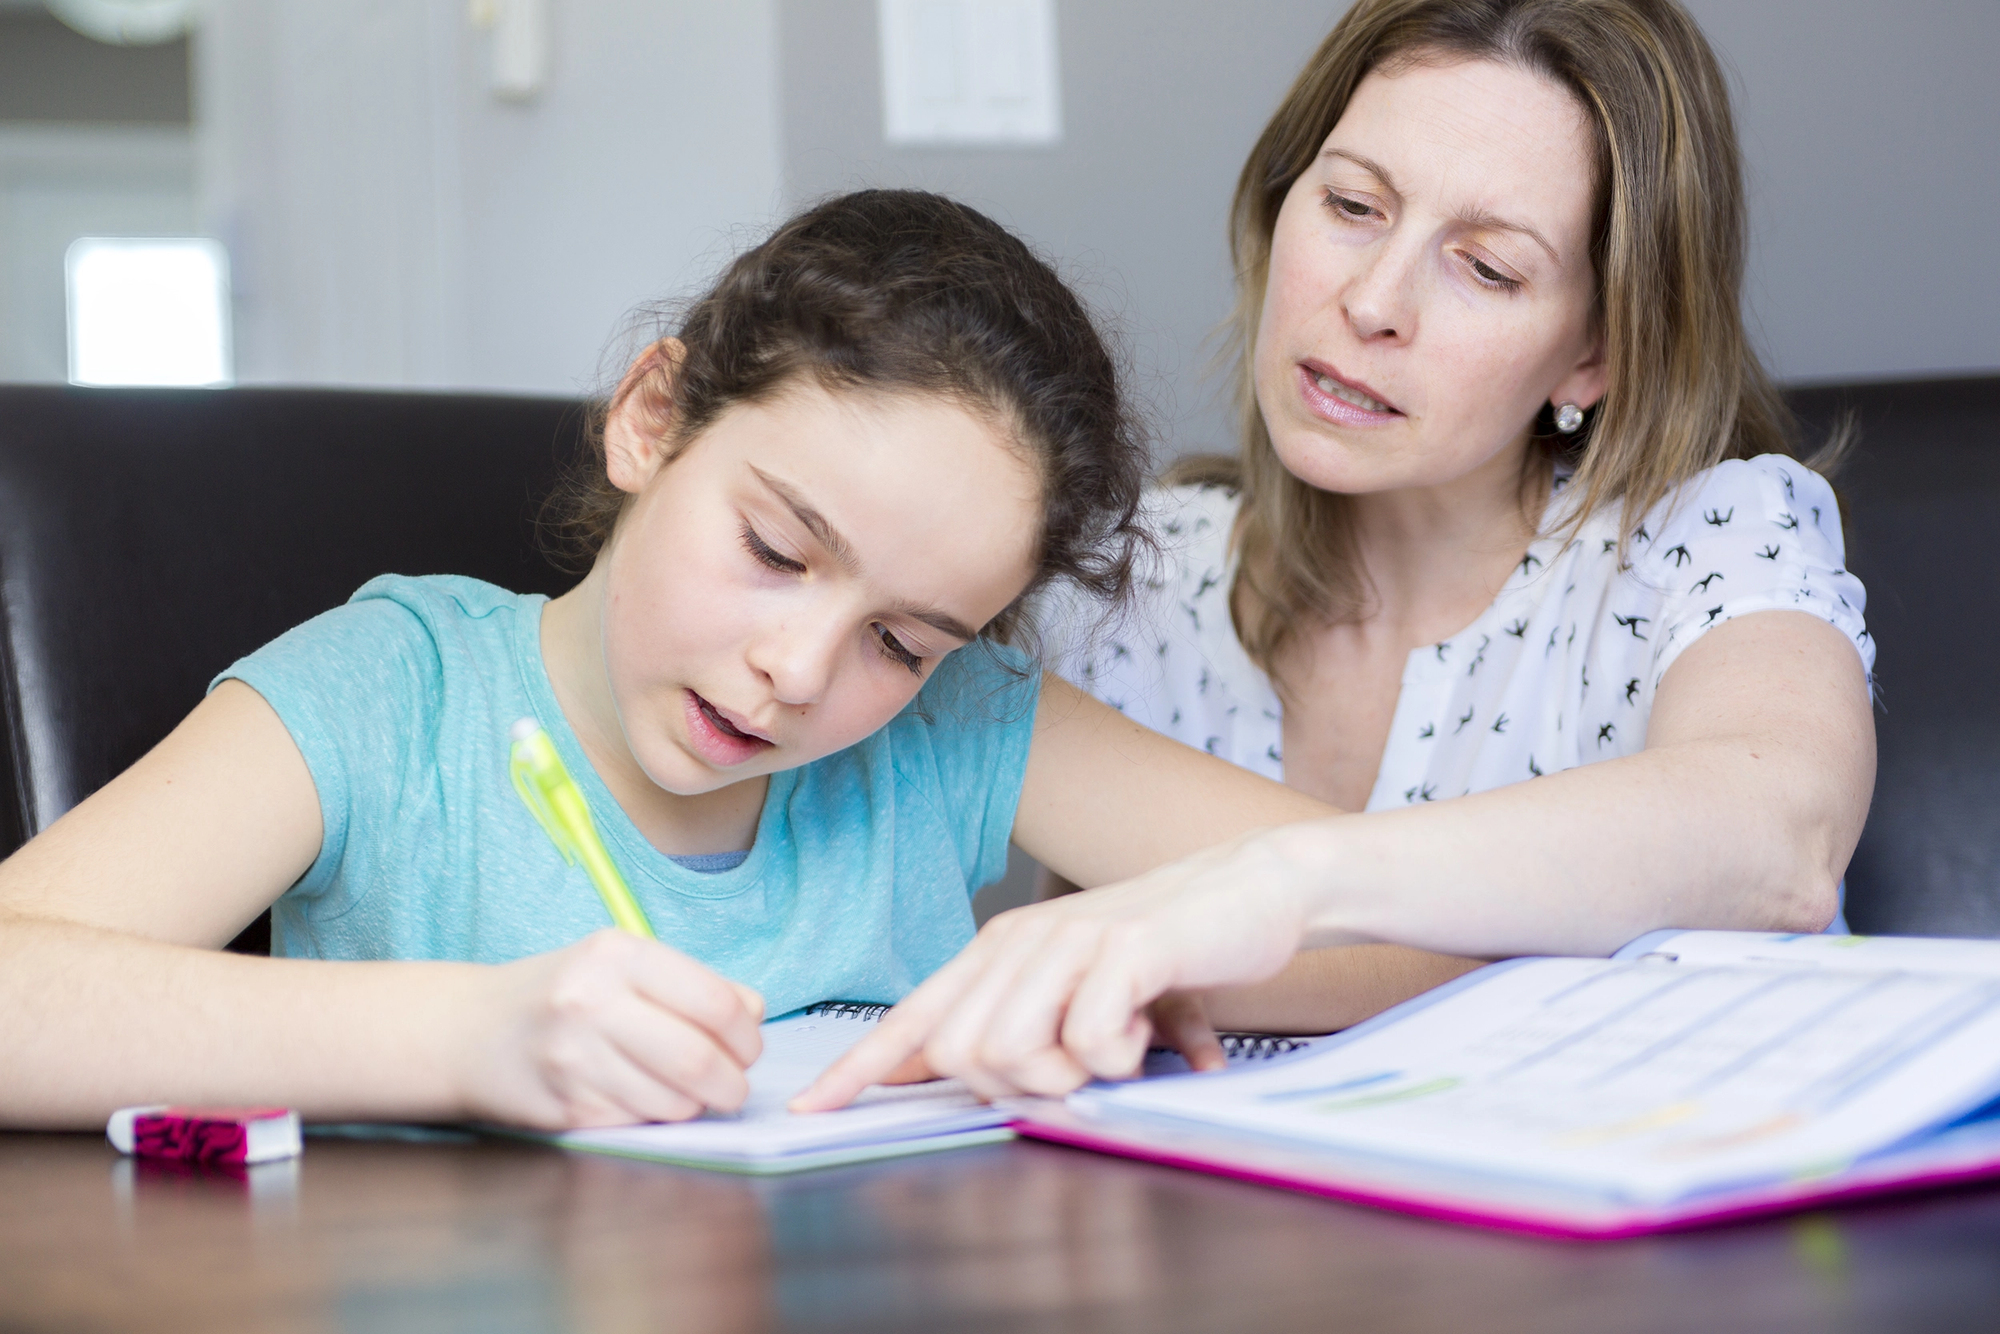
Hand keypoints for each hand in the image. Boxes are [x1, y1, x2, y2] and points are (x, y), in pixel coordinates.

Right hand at [456, 929, 765, 1128]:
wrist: (468, 1032)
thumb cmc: (563, 995)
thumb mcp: (623, 967)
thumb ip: (694, 985)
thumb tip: (754, 1013)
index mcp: (618, 955)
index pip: (715, 1003)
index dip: (747, 1037)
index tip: (748, 1050)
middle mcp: (591, 1001)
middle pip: (698, 1060)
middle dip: (731, 1084)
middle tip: (733, 1088)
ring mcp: (573, 1057)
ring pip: (672, 1102)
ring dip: (693, 1106)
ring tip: (682, 1091)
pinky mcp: (562, 1106)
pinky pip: (637, 1123)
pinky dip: (653, 1118)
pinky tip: (638, 1098)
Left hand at [792, 829, 1313, 1110]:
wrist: (1250, 891)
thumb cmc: (1164, 952)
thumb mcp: (1078, 988)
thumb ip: (1018, 1026)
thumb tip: (944, 1070)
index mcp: (999, 952)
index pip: (913, 1018)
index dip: (860, 1068)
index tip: (812, 1107)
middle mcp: (1020, 943)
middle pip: (962, 1054)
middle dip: (1014, 1089)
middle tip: (1078, 1068)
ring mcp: (1069, 942)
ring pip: (1010, 1051)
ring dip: (1068, 1075)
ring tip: (1114, 1046)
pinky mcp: (1123, 950)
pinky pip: (1088, 1039)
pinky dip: (1119, 1058)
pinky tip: (1148, 1030)